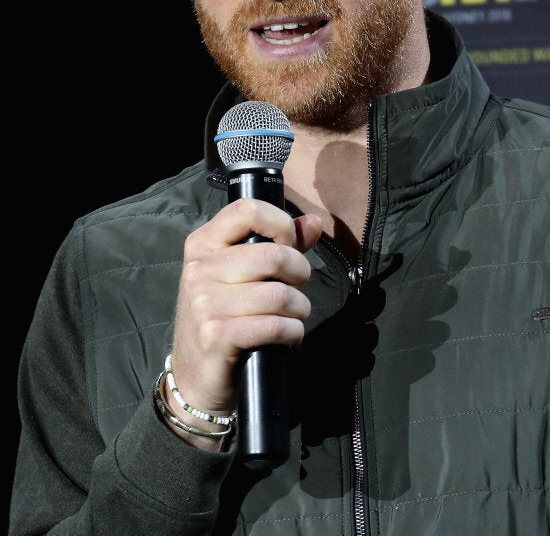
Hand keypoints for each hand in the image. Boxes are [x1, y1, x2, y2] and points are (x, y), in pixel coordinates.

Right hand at [163, 198, 321, 445]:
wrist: (194, 378)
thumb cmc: (224, 318)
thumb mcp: (242, 276)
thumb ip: (280, 244)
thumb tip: (314, 223)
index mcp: (203, 244)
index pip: (247, 209)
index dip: (280, 223)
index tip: (289, 244)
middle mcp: (199, 269)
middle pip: (273, 255)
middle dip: (299, 274)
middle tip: (296, 289)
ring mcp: (205, 303)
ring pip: (279, 294)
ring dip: (299, 309)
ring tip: (292, 316)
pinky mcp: (217, 336)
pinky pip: (275, 325)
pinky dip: (293, 332)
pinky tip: (287, 336)